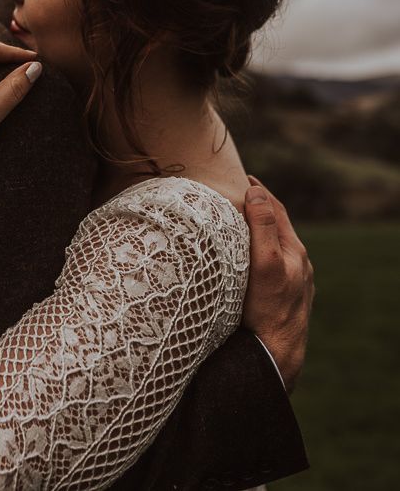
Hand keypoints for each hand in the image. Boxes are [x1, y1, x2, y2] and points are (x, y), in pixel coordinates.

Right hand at [242, 175, 314, 392]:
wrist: (273, 358)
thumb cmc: (266, 311)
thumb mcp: (265, 264)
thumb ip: (263, 228)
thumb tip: (257, 192)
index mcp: (294, 252)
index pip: (276, 209)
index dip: (259, 191)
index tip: (242, 177)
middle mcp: (296, 265)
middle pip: (276, 227)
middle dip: (258, 207)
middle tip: (236, 193)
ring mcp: (290, 283)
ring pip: (272, 247)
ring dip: (257, 230)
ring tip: (237, 220)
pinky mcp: (279, 298)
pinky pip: (269, 265)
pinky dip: (256, 251)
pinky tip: (244, 258)